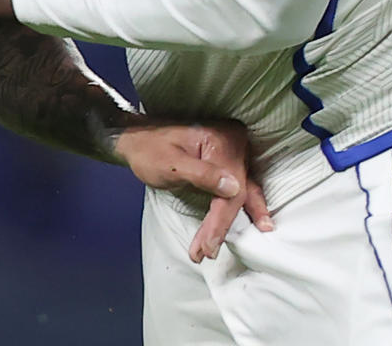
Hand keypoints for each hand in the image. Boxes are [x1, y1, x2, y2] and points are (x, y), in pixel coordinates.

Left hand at [116, 119, 273, 261]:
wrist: (139, 139)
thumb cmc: (149, 149)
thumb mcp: (169, 163)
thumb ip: (202, 174)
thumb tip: (233, 188)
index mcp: (221, 140)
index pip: (229, 189)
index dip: (220, 221)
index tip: (207, 247)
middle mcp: (234, 143)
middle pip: (238, 192)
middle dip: (222, 225)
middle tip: (207, 252)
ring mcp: (233, 151)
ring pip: (244, 190)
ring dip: (237, 218)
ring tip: (248, 237)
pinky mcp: (228, 160)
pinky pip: (241, 186)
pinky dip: (239, 206)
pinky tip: (253, 220)